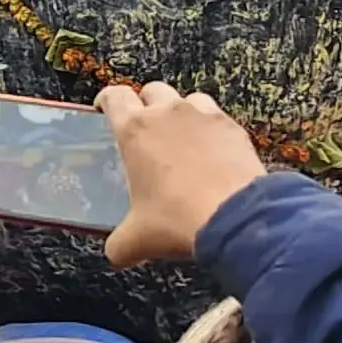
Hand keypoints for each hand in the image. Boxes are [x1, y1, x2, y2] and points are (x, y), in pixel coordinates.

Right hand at [98, 83, 269, 271]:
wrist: (236, 218)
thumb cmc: (179, 220)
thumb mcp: (138, 239)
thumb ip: (120, 243)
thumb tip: (117, 252)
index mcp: (135, 130)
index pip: (114, 96)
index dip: (107, 100)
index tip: (105, 108)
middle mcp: (169, 113)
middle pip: (152, 90)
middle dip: (146, 104)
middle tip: (145, 128)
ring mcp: (204, 116)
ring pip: (188, 98)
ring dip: (180, 112)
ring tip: (181, 137)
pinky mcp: (233, 128)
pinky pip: (217, 118)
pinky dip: (211, 129)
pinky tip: (212, 151)